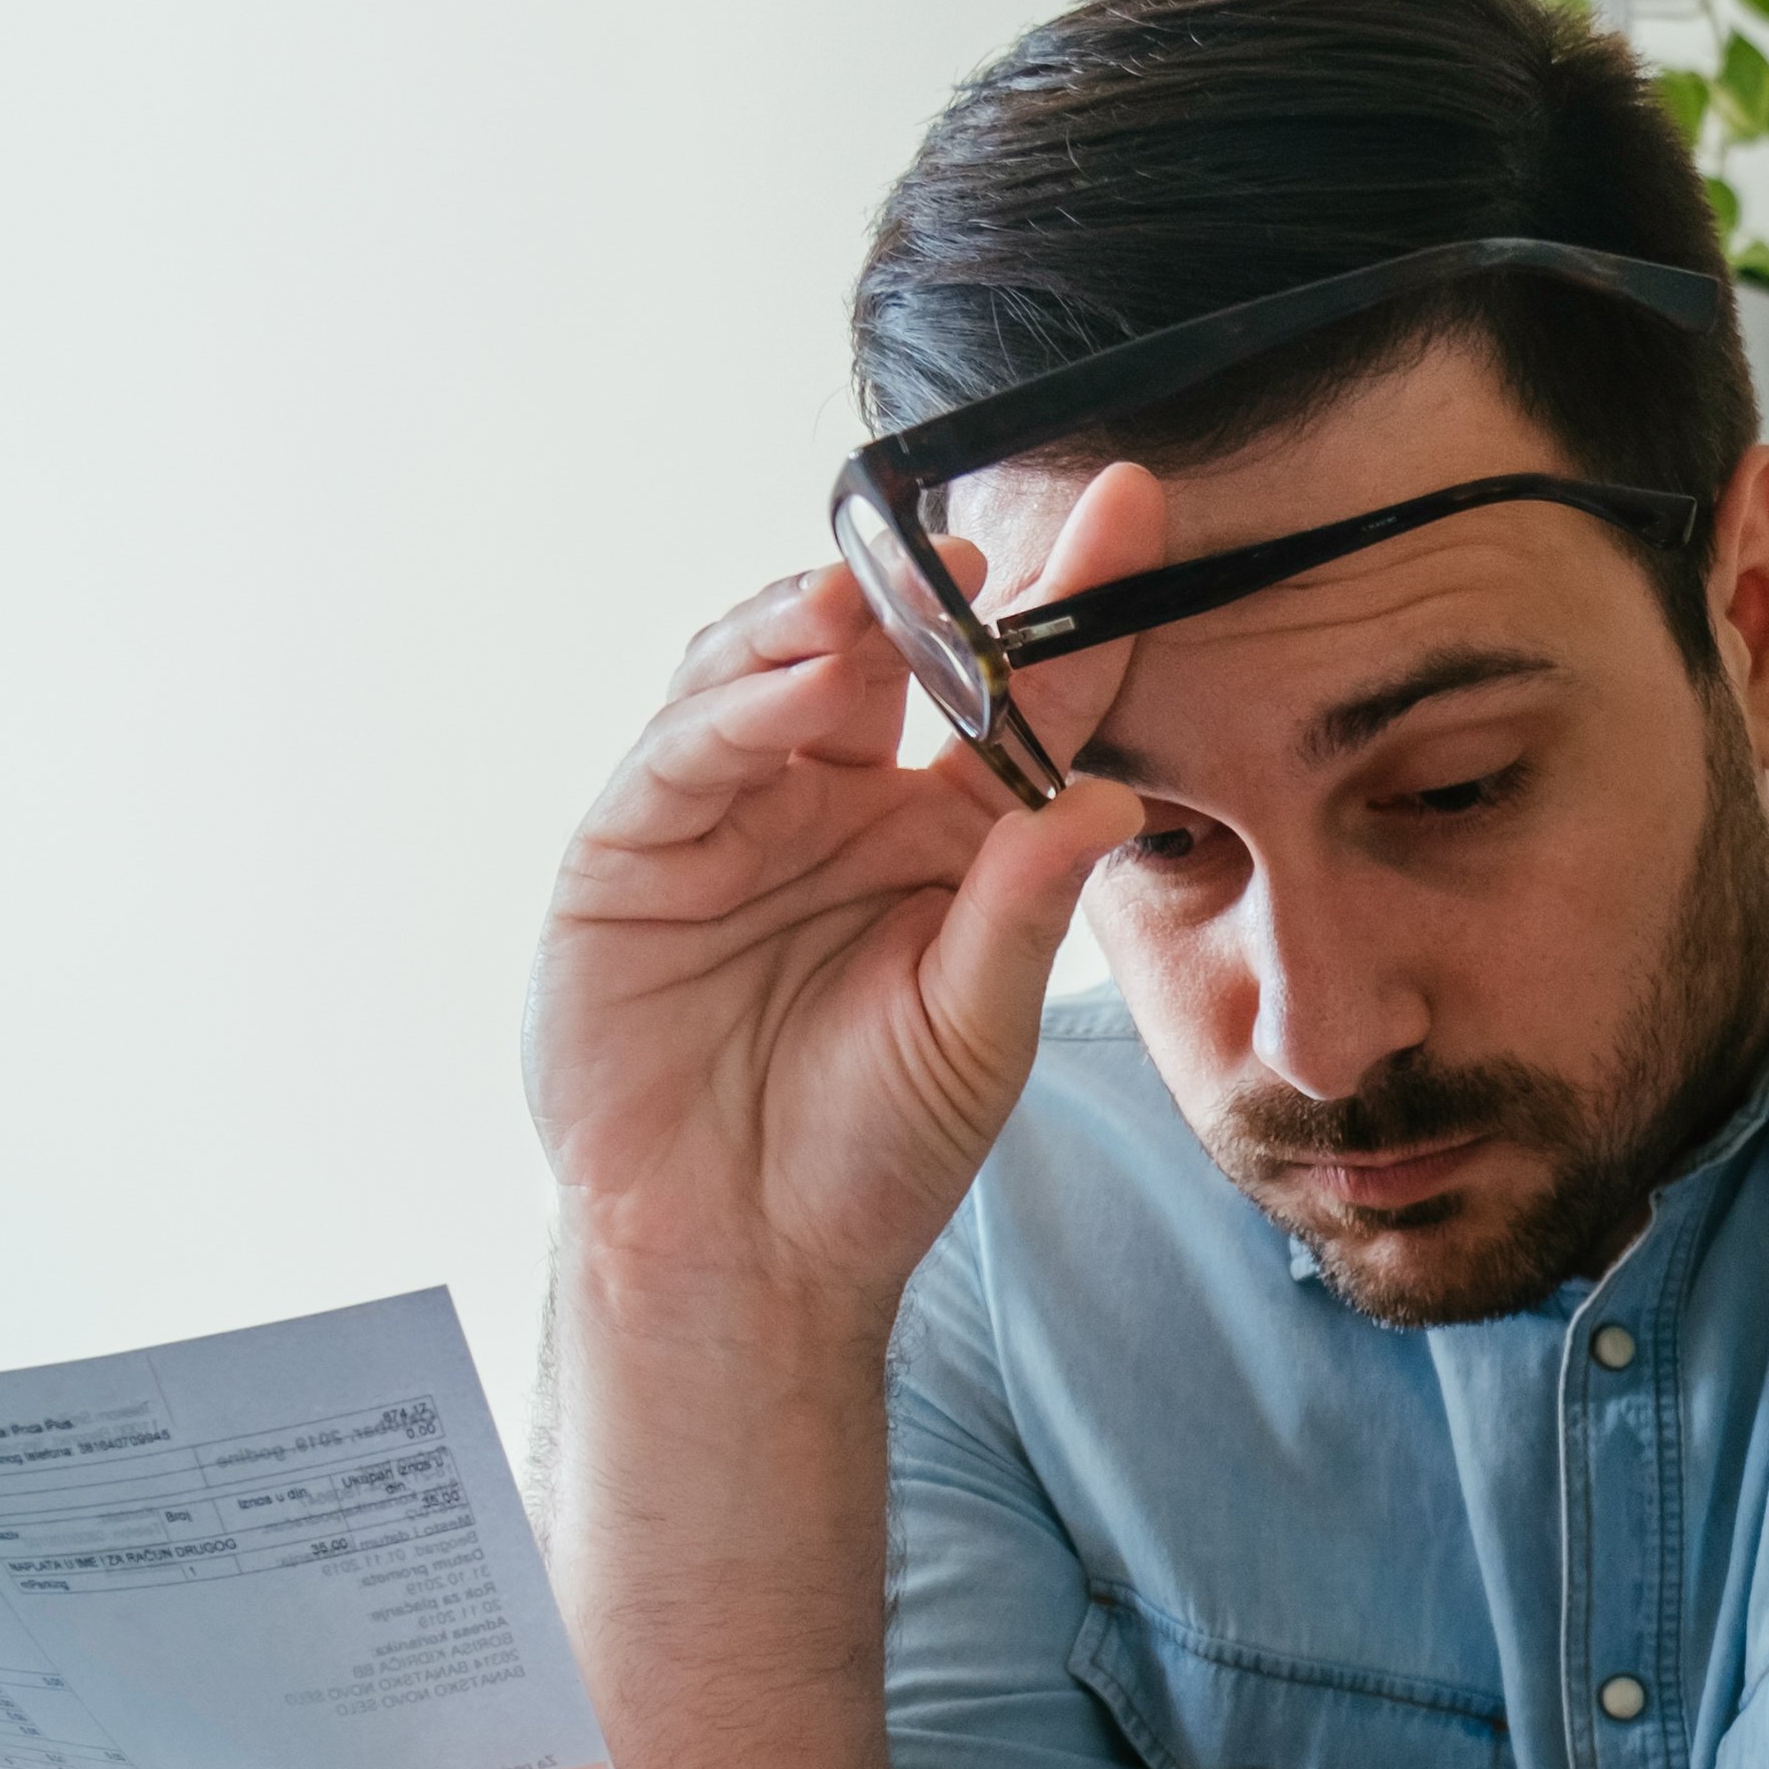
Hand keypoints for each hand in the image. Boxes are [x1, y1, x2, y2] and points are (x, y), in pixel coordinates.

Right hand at [523, 466, 1161, 1323]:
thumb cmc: (870, 1151)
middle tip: (979, 546)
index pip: (1020, 704)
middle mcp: (840, 804)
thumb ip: (1028, 905)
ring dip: (825, 620)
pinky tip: (799, 678)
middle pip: (889, 657)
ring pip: (774, 672)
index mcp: (943, 839)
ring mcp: (735, 814)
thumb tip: (1111, 791)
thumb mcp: (978, 1028)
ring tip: (881, 588)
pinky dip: (740, 703)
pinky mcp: (637, 846)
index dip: (1072, 612)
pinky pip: (690, 748)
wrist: (744, 1254)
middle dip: (927, 590)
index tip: (1131, 514)